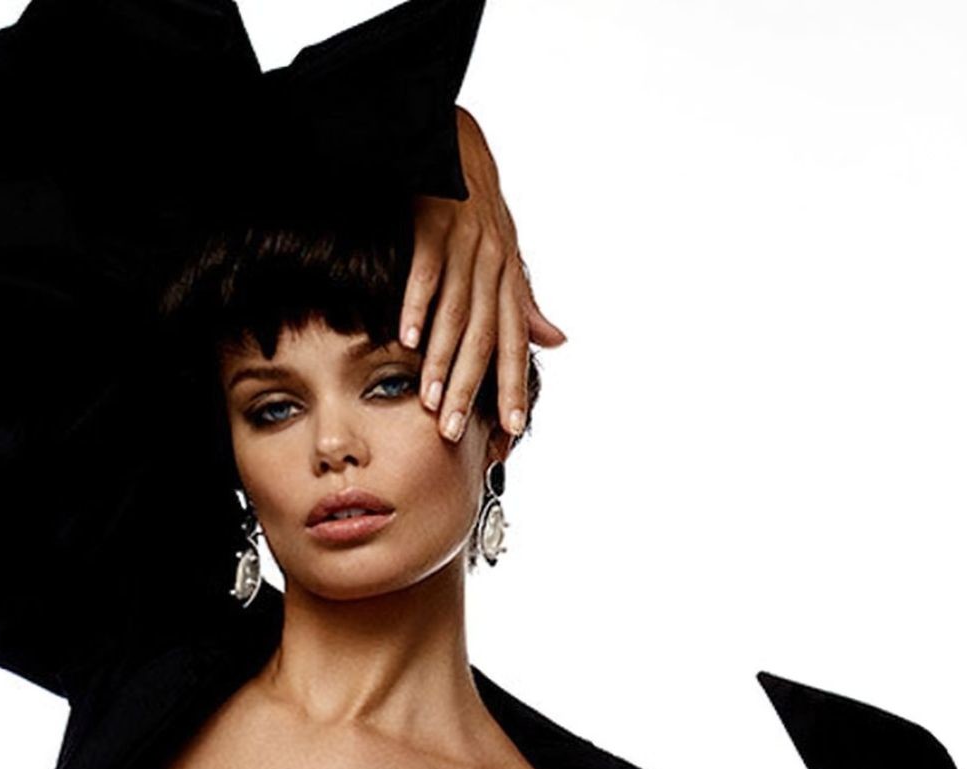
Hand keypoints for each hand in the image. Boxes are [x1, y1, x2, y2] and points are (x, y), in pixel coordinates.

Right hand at [398, 106, 567, 443]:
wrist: (458, 139)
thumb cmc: (482, 203)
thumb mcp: (509, 253)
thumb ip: (526, 302)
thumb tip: (558, 341)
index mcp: (510, 278)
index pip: (516, 341)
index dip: (515, 385)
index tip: (514, 429)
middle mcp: (493, 265)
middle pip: (484, 337)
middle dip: (472, 388)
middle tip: (455, 431)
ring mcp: (465, 245)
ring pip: (456, 313)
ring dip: (443, 360)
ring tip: (431, 400)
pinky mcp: (434, 225)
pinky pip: (427, 274)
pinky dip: (417, 307)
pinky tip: (408, 341)